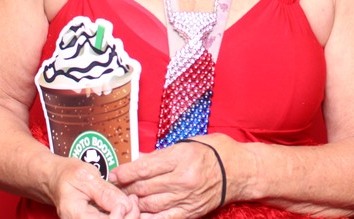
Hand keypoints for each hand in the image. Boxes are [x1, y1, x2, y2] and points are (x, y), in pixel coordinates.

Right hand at [51, 157, 140, 218]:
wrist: (56, 179)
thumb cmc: (68, 175)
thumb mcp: (86, 176)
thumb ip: (105, 192)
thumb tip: (125, 205)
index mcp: (75, 215)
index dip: (119, 216)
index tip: (126, 201)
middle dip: (128, 217)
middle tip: (133, 200)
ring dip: (128, 217)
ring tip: (132, 201)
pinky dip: (124, 216)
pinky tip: (128, 205)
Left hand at [111, 138, 226, 217]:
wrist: (241, 171)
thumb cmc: (216, 151)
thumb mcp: (188, 143)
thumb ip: (162, 153)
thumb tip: (139, 159)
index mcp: (181, 157)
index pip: (144, 168)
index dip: (124, 173)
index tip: (113, 174)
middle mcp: (182, 178)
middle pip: (144, 187)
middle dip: (125, 188)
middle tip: (115, 187)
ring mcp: (186, 197)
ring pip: (150, 204)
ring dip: (134, 203)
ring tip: (125, 199)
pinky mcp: (191, 211)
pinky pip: (164, 218)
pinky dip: (149, 216)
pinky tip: (140, 213)